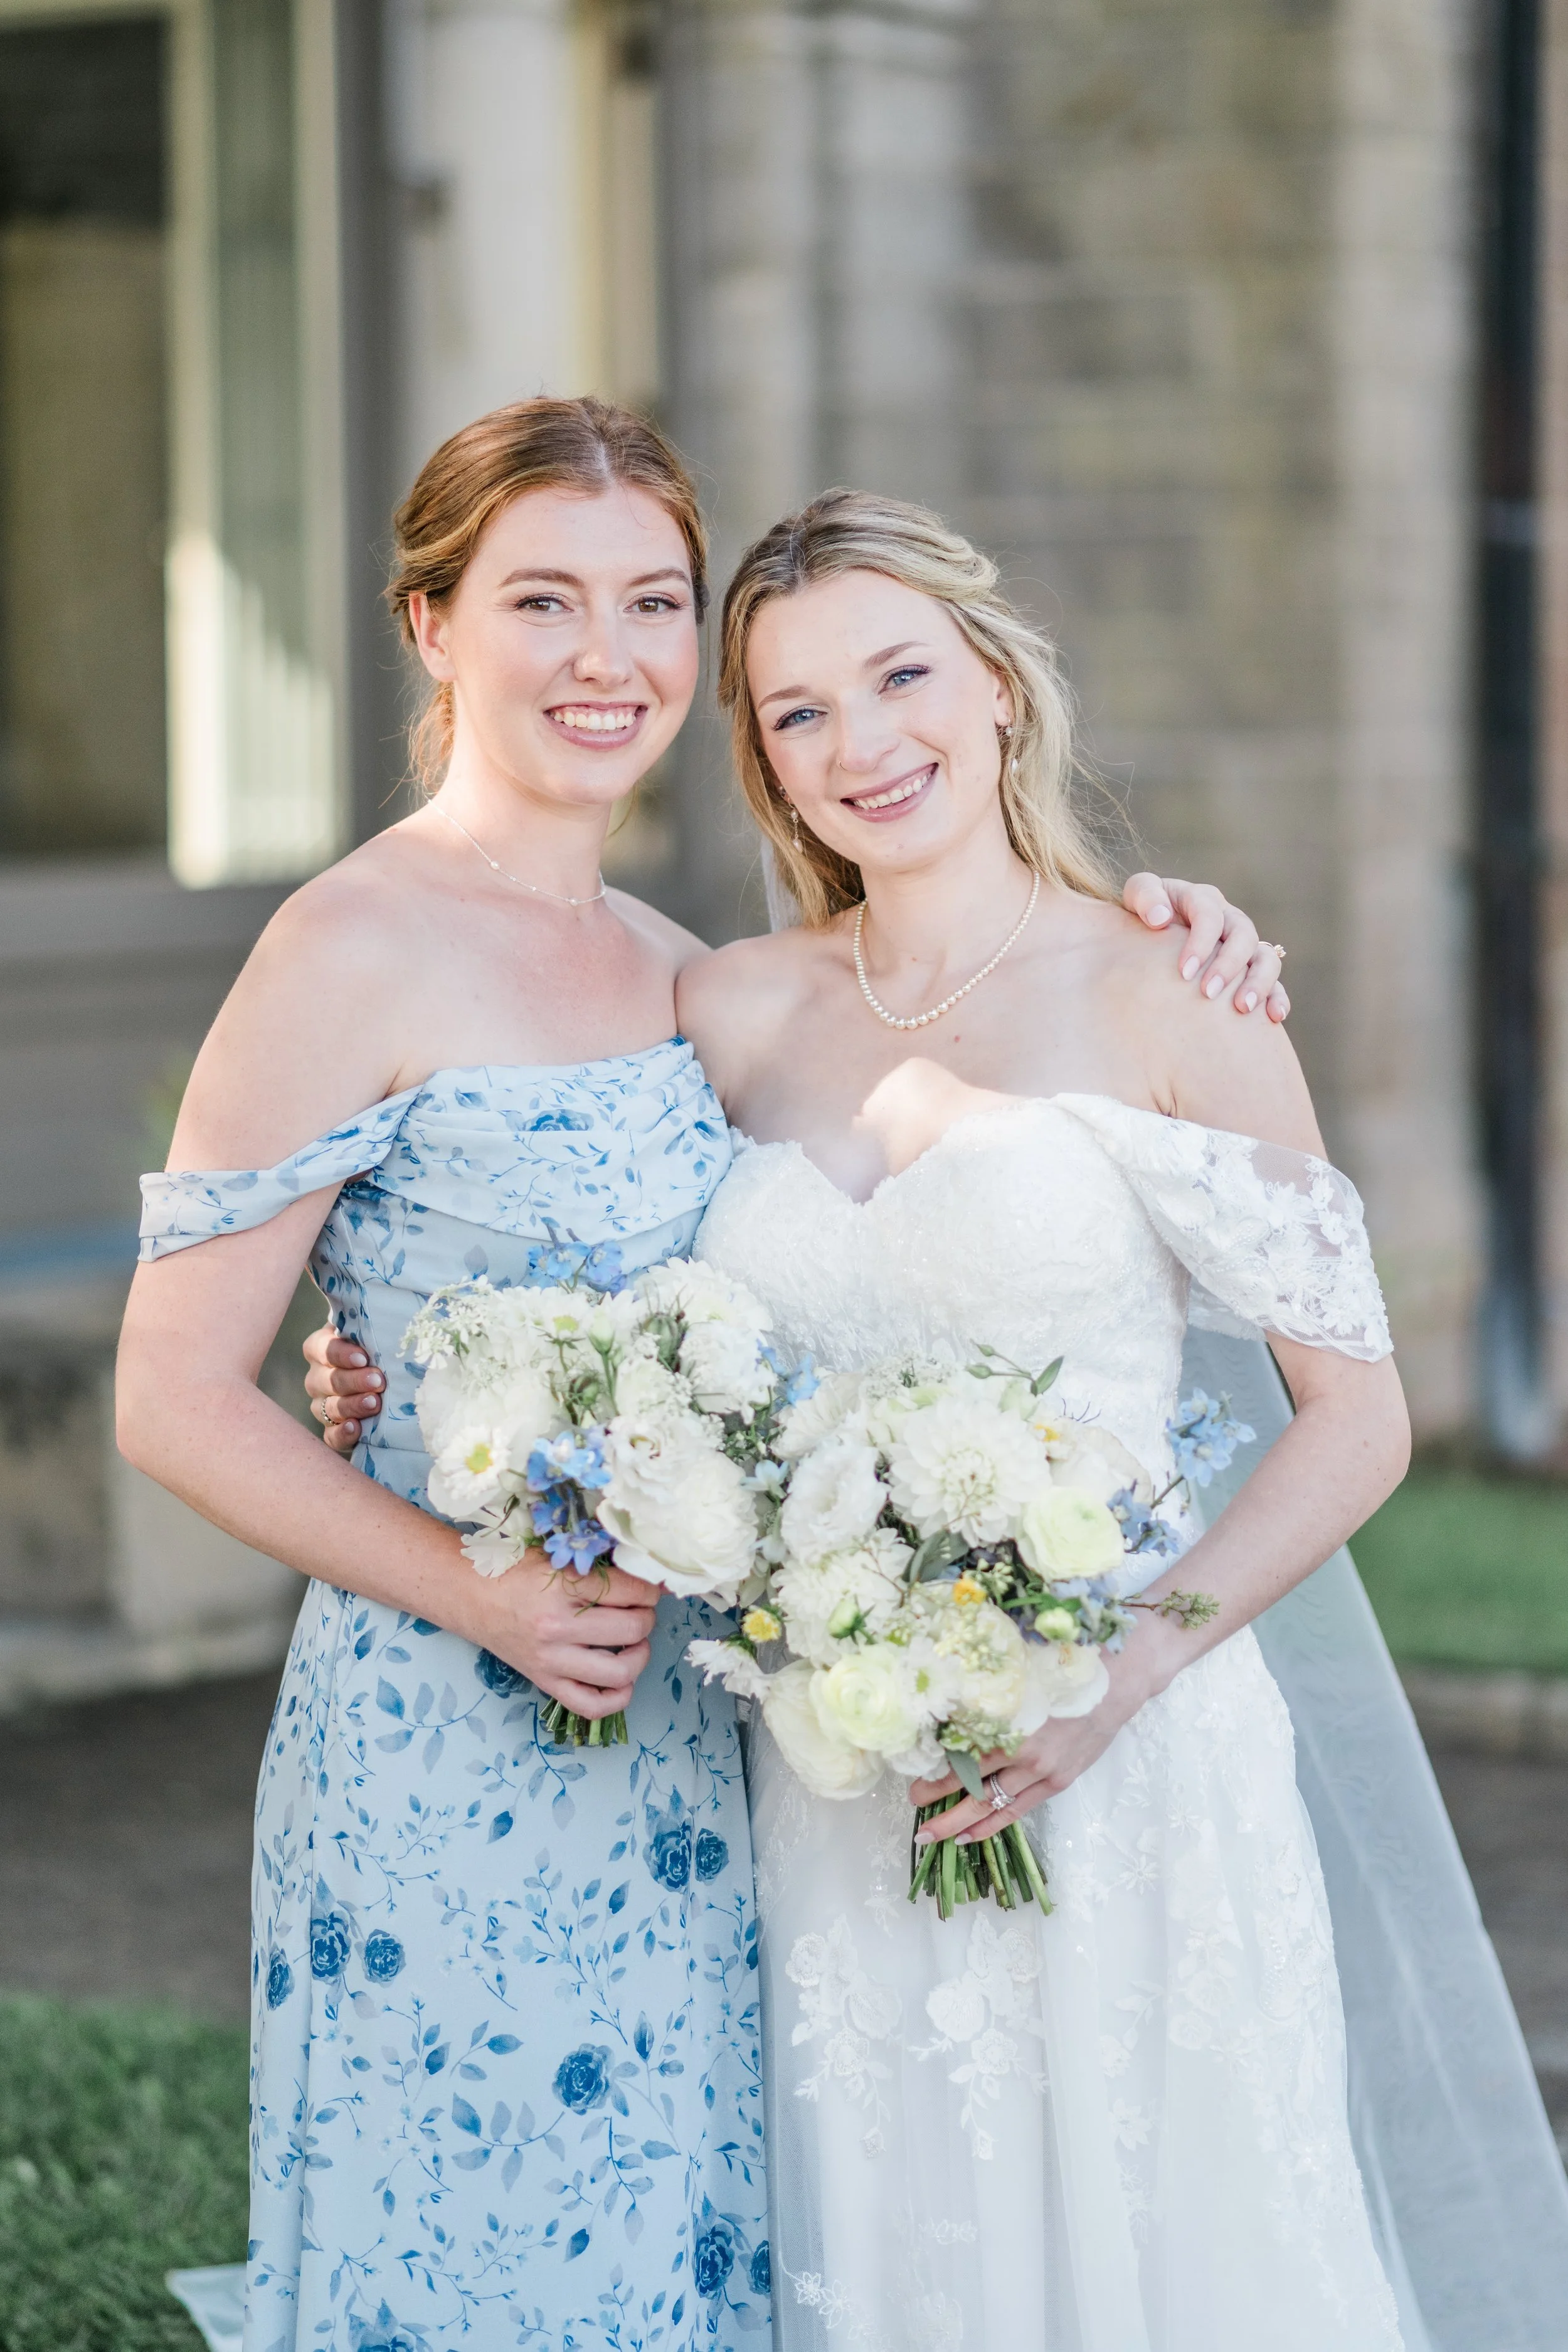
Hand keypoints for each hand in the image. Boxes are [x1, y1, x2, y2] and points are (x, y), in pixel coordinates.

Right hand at [304, 1323, 384, 1452]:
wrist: (396, 1381)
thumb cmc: (384, 1348)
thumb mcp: (378, 1329)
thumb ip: (374, 1319)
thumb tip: (381, 1293)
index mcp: (322, 1349)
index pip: (320, 1348)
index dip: (339, 1353)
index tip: (364, 1357)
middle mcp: (317, 1377)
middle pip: (326, 1380)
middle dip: (352, 1380)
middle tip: (378, 1380)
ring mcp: (323, 1405)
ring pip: (327, 1408)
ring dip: (351, 1405)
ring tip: (375, 1403)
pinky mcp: (333, 1430)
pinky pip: (330, 1436)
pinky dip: (342, 1433)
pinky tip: (356, 1428)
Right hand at [461, 1551, 661, 1720]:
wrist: (474, 1597)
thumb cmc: (519, 1572)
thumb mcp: (559, 1558)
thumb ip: (601, 1567)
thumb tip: (653, 1579)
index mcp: (563, 1586)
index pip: (630, 1591)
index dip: (650, 1589)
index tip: (649, 1588)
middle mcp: (557, 1626)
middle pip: (632, 1629)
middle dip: (647, 1618)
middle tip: (640, 1611)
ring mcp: (551, 1660)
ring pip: (619, 1672)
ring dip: (639, 1657)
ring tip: (635, 1644)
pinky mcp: (545, 1682)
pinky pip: (591, 1705)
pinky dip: (617, 1697)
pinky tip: (621, 1679)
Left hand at [910, 1637, 1176, 1845]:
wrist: (1116, 1682)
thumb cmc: (1064, 1669)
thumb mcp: (1021, 1677)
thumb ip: (988, 1697)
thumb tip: (946, 1708)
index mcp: (1010, 1721)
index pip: (962, 1753)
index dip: (935, 1769)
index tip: (911, 1777)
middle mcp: (1023, 1751)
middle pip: (972, 1784)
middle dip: (938, 1802)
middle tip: (912, 1813)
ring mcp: (1042, 1771)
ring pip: (991, 1803)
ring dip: (959, 1821)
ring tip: (930, 1834)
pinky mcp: (1058, 1782)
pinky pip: (1019, 1810)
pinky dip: (993, 1824)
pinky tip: (971, 1835)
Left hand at [1122, 873, 1289, 1022]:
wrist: (1150, 936)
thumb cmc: (1143, 916)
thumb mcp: (1138, 896)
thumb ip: (1144, 896)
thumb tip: (1160, 918)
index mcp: (1202, 899)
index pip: (1209, 914)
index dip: (1201, 942)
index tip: (1184, 973)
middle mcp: (1229, 919)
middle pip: (1243, 934)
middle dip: (1228, 964)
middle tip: (1208, 993)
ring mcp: (1244, 945)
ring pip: (1266, 957)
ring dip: (1259, 981)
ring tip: (1242, 1008)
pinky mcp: (1252, 969)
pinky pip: (1274, 981)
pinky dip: (1277, 997)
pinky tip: (1273, 1017)